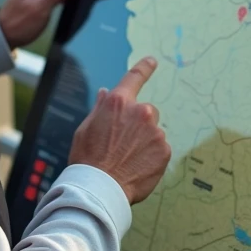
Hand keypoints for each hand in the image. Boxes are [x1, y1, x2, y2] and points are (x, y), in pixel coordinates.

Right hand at [68, 57, 170, 203]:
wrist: (99, 188)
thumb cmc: (88, 159)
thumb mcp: (86, 128)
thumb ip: (101, 108)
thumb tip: (107, 93)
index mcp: (118, 103)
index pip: (134, 78)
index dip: (144, 67)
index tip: (152, 61)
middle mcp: (139, 112)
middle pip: (146, 111)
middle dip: (139, 123)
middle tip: (123, 143)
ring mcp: (154, 131)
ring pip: (153, 131)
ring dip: (145, 141)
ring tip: (128, 159)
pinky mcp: (164, 150)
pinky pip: (160, 149)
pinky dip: (152, 156)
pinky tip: (137, 167)